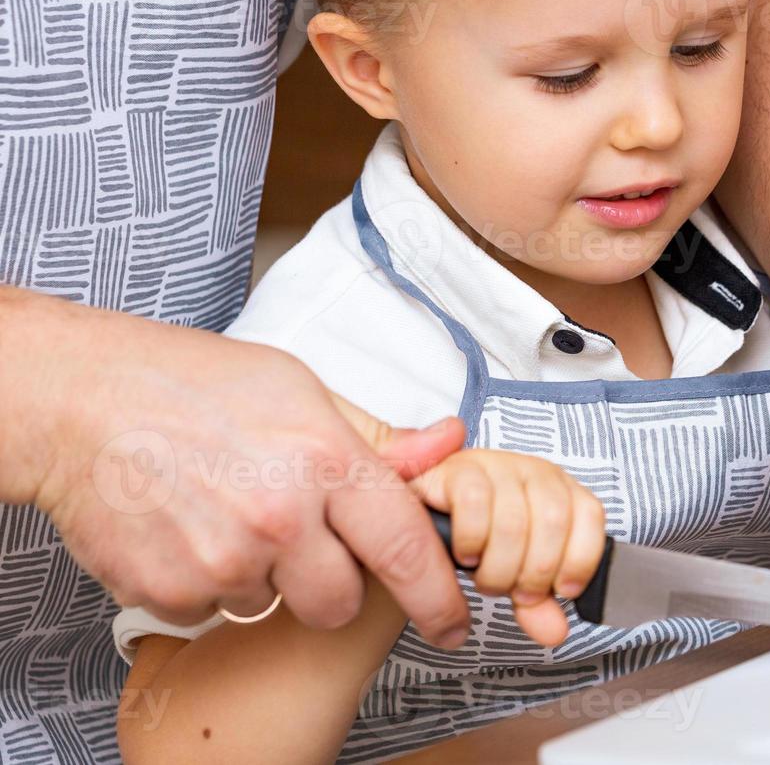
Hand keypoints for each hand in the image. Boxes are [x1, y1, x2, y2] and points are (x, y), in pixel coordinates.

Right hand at [16, 295, 471, 646]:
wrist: (80, 401)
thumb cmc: (190, 384)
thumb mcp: (299, 390)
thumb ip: (375, 437)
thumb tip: (445, 445)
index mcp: (323, 459)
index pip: (404, 547)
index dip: (436, 597)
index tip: (451, 624)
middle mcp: (278, 516)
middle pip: (341, 601)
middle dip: (331, 583)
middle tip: (297, 536)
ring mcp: (221, 559)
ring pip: (273, 604)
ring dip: (262, 575)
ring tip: (226, 511)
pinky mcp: (169, 590)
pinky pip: (212, 610)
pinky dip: (205, 582)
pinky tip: (187, 527)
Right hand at [415, 450, 606, 645]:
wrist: (427, 516)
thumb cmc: (480, 541)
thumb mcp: (516, 573)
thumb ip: (537, 602)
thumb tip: (555, 633)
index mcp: (561, 490)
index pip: (590, 514)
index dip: (581, 559)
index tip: (563, 590)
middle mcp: (534, 471)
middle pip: (553, 522)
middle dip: (534, 572)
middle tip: (513, 590)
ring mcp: (498, 465)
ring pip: (514, 521)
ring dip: (498, 566)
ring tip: (484, 575)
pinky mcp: (458, 469)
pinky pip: (474, 504)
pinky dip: (471, 540)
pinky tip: (466, 553)